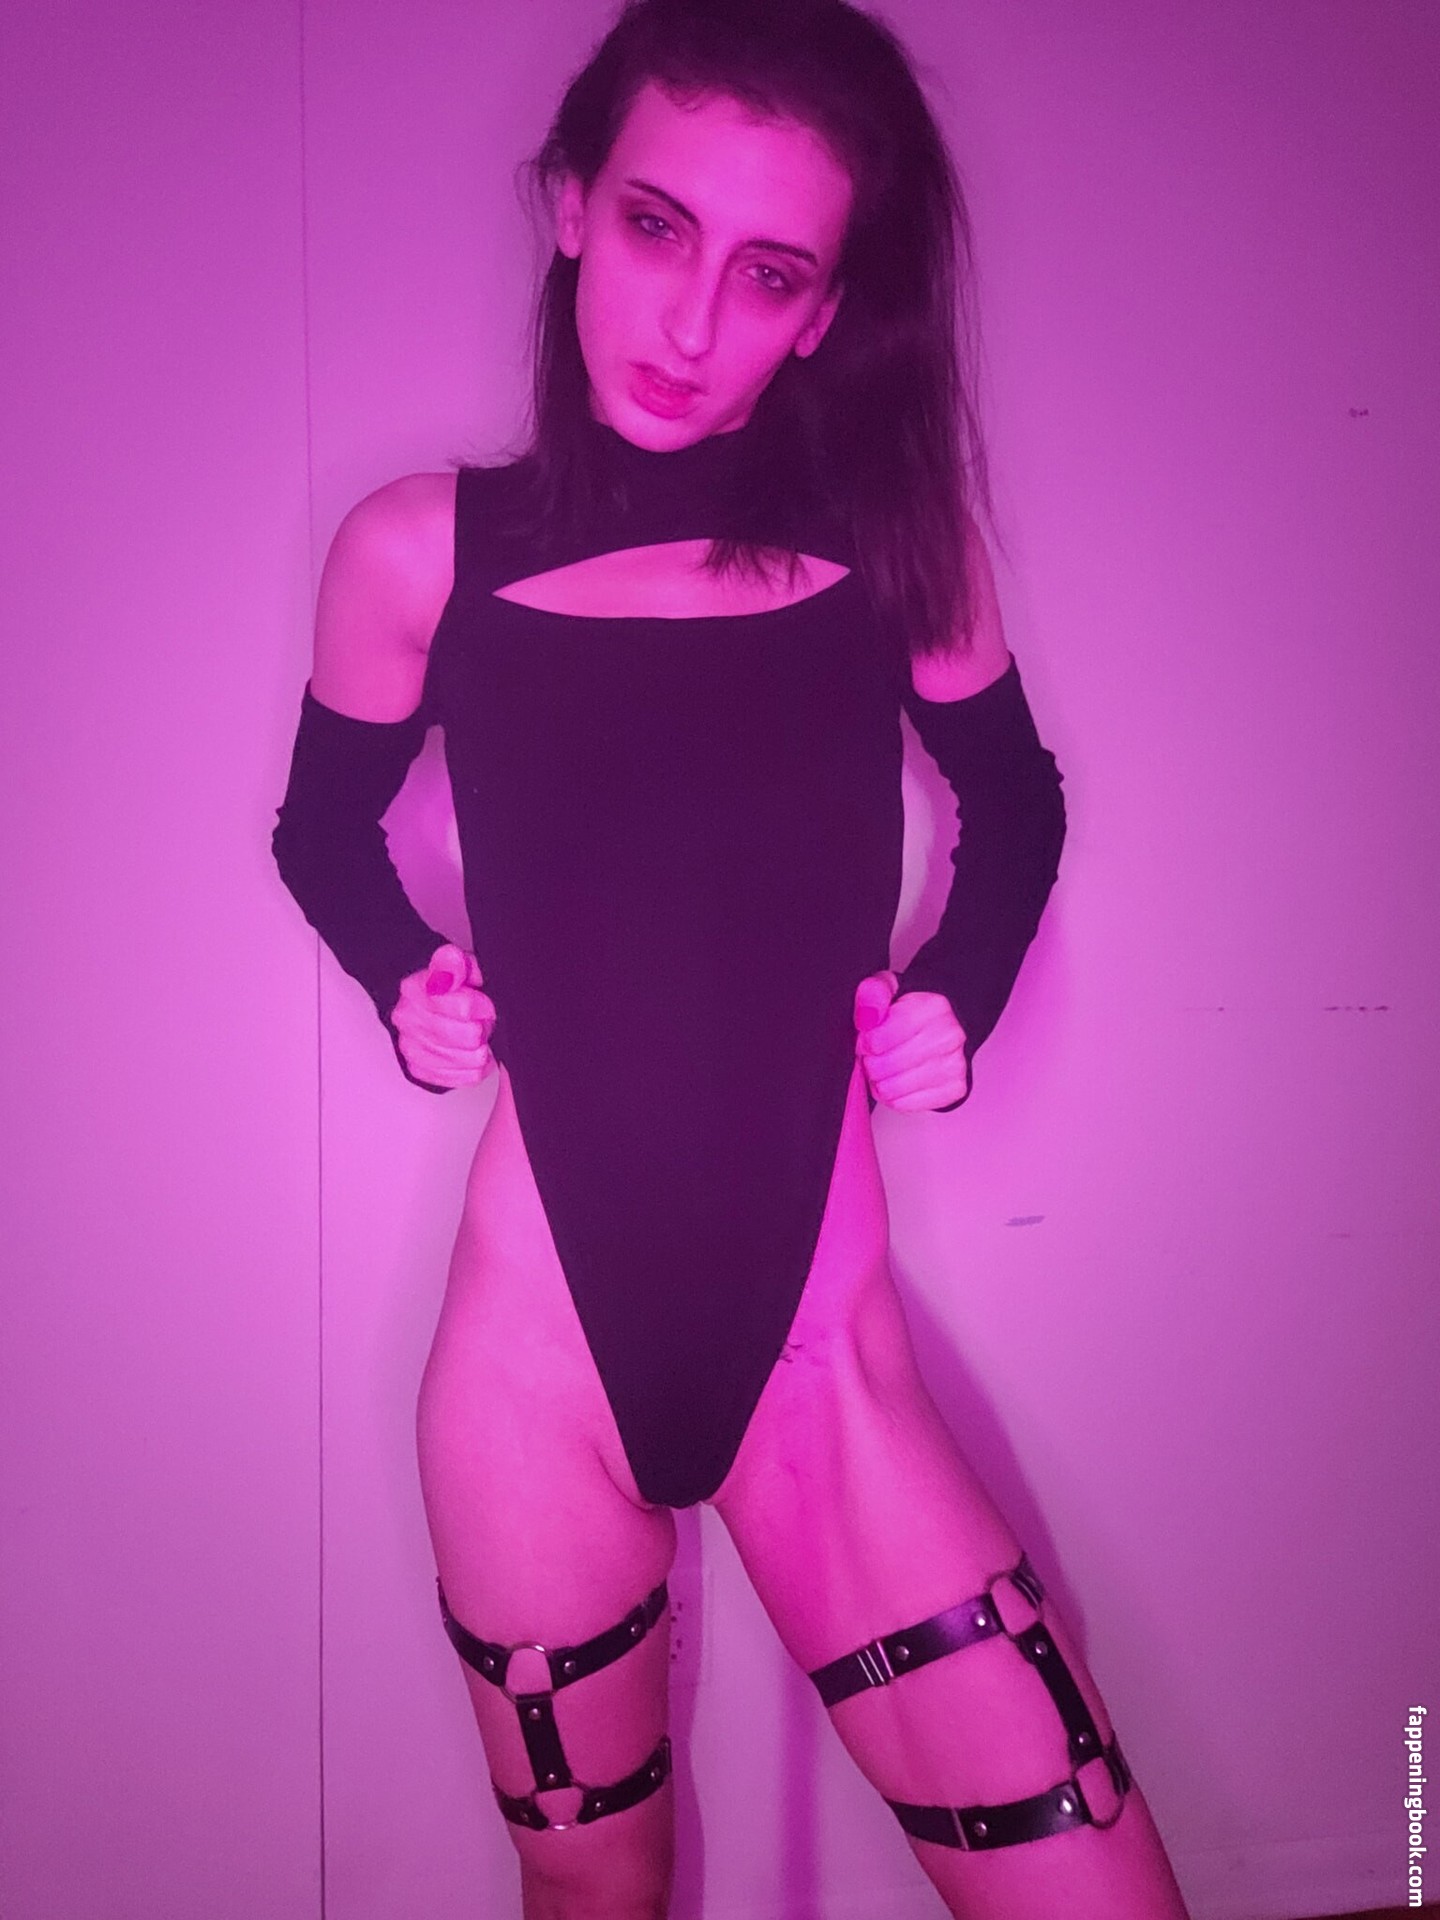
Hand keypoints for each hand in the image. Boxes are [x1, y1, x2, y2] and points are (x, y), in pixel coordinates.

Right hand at [390, 943, 495, 1088]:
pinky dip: (475, 1066)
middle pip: (469, 1037)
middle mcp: (407, 1019)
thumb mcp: (460, 965)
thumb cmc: (451, 988)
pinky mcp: (421, 1070)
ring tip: (475, 1035)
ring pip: (470, 1060)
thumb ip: (456, 963)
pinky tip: (470, 1052)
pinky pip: (465, 1077)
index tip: (484, 1003)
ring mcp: (411, 1047)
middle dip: (482, 1027)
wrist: (432, 1005)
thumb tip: (451, 970)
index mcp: (415, 989)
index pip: (463, 1008)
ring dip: (480, 1047)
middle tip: (480, 1020)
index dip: (482, 1006)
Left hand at [853, 970, 968, 1111]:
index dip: (864, 1043)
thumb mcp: (888, 989)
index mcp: (933, 1008)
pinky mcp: (954, 1089)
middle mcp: (950, 1037)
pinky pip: (904, 1105)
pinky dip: (894, 1096)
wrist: (943, 1028)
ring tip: (885, 1067)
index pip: (878, 1039)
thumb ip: (872, 994)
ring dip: (879, 1081)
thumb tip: (867, 1016)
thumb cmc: (912, 1012)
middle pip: (884, 1067)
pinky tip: (898, 1080)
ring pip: (891, 1089)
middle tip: (875, 1055)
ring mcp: (955, 1065)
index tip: (868, 1038)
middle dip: (871, 1062)